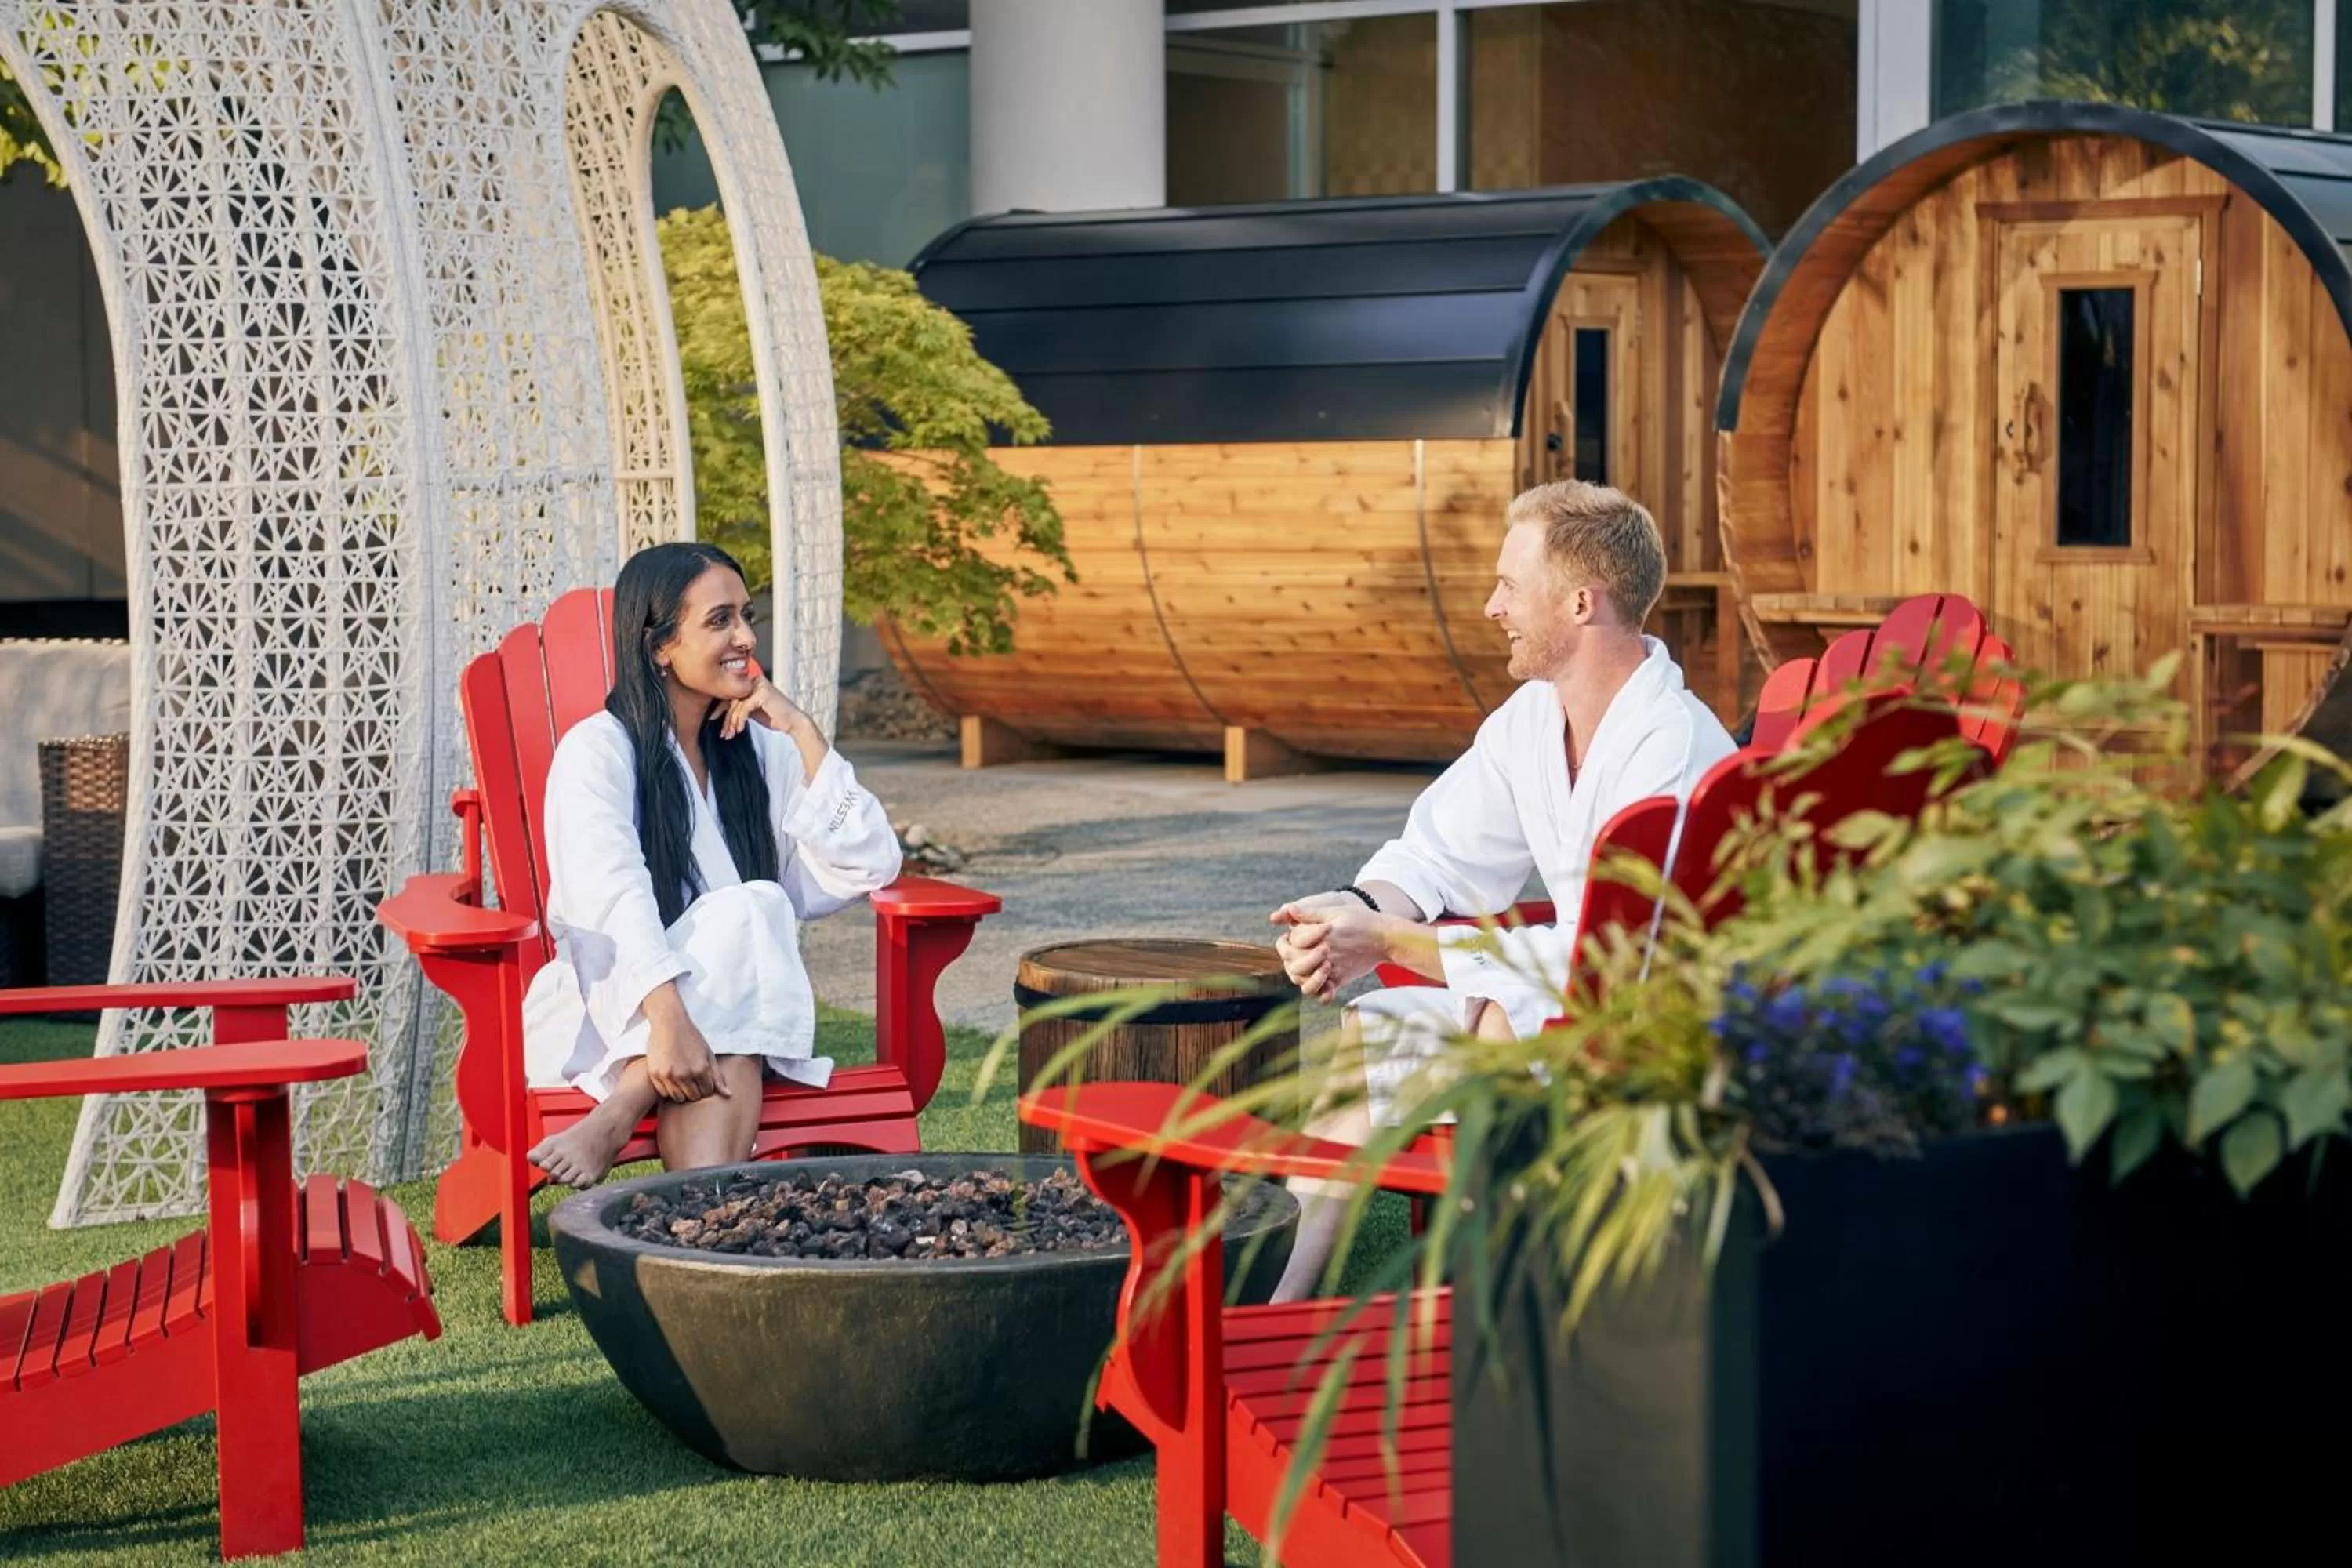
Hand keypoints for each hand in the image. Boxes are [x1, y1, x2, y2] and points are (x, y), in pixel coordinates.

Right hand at [645, 1009, 729, 1103]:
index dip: (705, 1086)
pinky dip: (668, 1089)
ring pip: (679, 1098)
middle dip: (695, 1090)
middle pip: (693, 1097)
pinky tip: (671, 1077)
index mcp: (701, 1069)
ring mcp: (669, 1075)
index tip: (701, 1078)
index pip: (707, 1092)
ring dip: (682, 1092)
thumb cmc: (691, 1037)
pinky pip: (664, 1093)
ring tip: (681, 1079)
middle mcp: (685, 1074)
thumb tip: (728, 1096)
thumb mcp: (708, 1054)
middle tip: (691, 1078)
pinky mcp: (655, 1074)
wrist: (669, 1022)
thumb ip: (717, 1077)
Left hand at [719, 674, 812, 741]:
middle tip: (724, 733)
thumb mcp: (752, 710)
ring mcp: (759, 685)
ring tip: (730, 735)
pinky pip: (744, 708)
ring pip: (737, 705)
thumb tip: (717, 710)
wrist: (793, 722)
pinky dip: (740, 721)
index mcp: (752, 682)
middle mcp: (755, 680)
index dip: (720, 708)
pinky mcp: (762, 693)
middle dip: (726, 718)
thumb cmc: (774, 717)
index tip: (712, 719)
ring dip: (732, 722)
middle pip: (732, 698)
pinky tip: (740, 730)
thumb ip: (739, 706)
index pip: (730, 693)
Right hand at [1271, 899, 1395, 1001]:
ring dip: (1312, 979)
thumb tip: (1288, 909)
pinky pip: (1319, 995)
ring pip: (1302, 983)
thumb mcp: (1334, 914)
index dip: (1302, 940)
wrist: (1382, 937)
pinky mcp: (1331, 982)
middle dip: (1306, 959)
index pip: (1286, 945)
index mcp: (1303, 937)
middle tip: (1327, 949)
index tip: (1326, 929)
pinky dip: (1323, 994)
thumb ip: (1310, 914)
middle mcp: (1307, 955)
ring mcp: (1318, 970)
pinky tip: (1333, 987)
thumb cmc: (1358, 920)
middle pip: (1292, 966)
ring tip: (1328, 968)